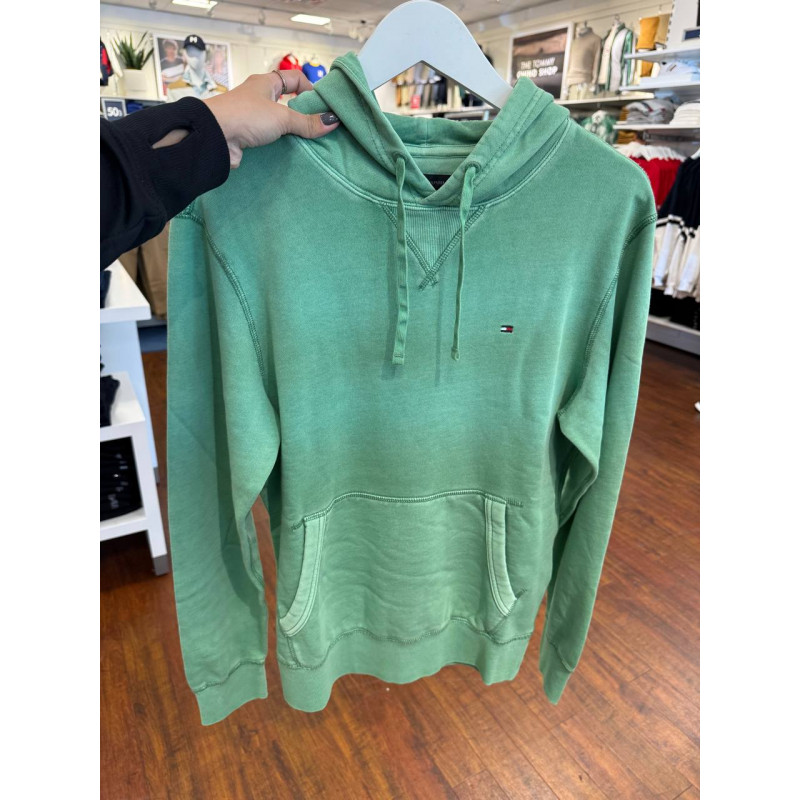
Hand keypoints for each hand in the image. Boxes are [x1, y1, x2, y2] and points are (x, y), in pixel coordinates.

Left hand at [203, 69, 339, 167]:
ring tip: (310, 144)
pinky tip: (292, 154)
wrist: (214, 136)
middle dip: (304, 114)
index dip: (310, 89)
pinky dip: (281, 146)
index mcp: (266, 83)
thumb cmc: (246, 116)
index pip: (295, 79)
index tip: (323, 106)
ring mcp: (253, 117)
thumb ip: (307, 122)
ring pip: (279, 123)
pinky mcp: (248, 136)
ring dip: (292, 133)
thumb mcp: (282, 117)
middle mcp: (259, 97)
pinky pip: (270, 139)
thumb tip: (332, 122)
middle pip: (288, 103)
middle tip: (320, 127)